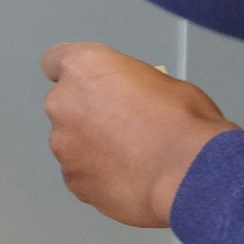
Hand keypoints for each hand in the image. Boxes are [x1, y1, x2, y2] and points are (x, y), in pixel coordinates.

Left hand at [39, 42, 238, 227]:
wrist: (189, 174)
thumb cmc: (183, 123)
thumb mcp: (162, 82)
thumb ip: (129, 85)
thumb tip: (131, 100)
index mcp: (83, 67)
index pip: (55, 61)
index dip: (73, 76)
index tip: (85, 85)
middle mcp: (64, 103)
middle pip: (66, 106)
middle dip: (87, 115)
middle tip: (122, 127)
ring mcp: (64, 145)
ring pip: (72, 143)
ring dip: (92, 148)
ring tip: (131, 157)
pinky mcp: (73, 181)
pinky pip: (81, 174)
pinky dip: (98, 176)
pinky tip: (129, 177)